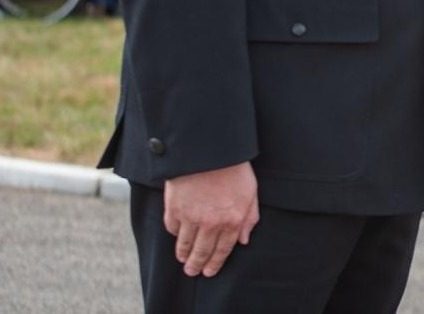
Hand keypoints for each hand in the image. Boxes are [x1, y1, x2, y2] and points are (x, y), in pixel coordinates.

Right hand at [163, 162, 258, 277]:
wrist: (209, 150)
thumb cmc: (234, 167)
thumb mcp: (251, 191)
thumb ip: (250, 217)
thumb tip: (244, 240)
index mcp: (233, 220)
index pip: (223, 250)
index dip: (215, 264)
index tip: (209, 272)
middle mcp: (212, 223)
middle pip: (202, 252)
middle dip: (196, 265)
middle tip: (192, 271)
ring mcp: (191, 217)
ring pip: (184, 244)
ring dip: (183, 255)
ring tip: (183, 259)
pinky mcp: (174, 209)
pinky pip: (172, 229)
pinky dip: (175, 234)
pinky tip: (177, 237)